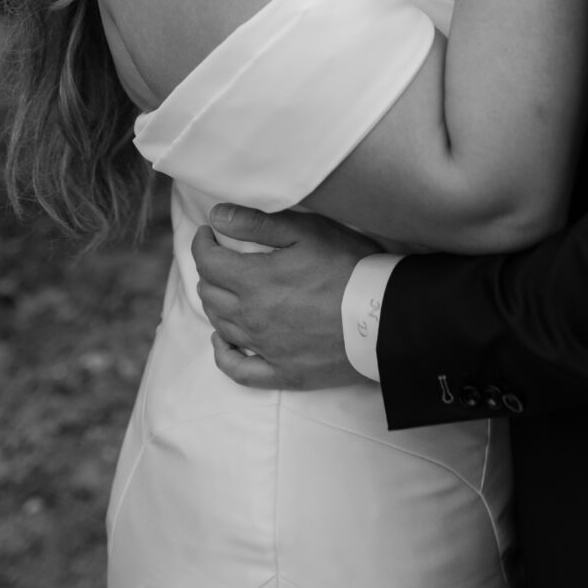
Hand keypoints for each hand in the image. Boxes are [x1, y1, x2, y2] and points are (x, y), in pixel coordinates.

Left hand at [190, 206, 378, 389]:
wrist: (385, 315)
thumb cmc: (349, 265)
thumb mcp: (307, 231)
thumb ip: (257, 223)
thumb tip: (216, 216)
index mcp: (254, 281)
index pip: (208, 262)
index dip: (202, 243)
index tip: (208, 233)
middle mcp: (252, 317)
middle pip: (210, 294)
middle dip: (209, 271)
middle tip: (220, 257)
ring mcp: (265, 348)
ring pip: (221, 325)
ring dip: (216, 303)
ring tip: (225, 287)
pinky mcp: (283, 371)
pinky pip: (238, 370)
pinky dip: (223, 354)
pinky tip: (221, 341)